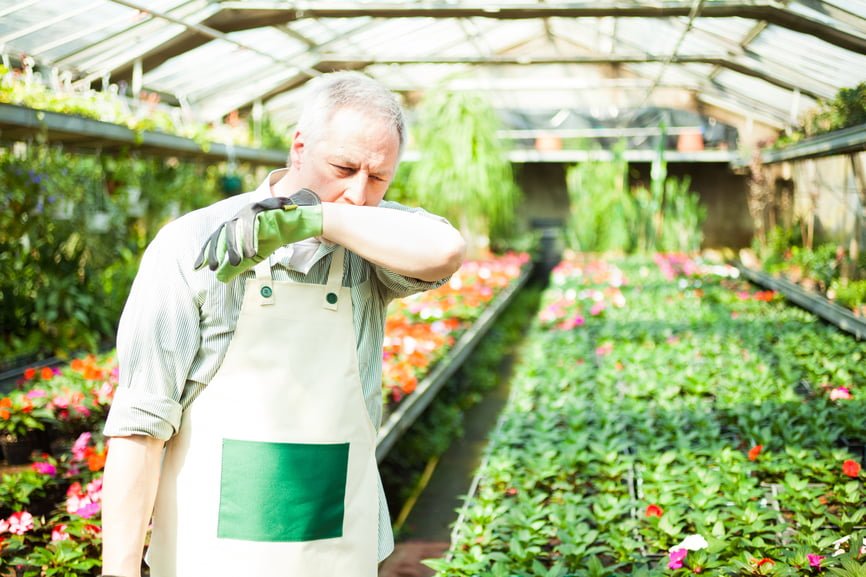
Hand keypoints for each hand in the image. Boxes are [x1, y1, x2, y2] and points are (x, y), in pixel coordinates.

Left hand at [194, 189, 321, 281]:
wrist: (296, 225)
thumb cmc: (272, 238)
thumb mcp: (253, 257)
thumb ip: (236, 267)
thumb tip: (219, 279)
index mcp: (233, 226)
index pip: (215, 239)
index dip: (206, 253)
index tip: (198, 268)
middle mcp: (238, 216)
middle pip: (222, 232)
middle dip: (217, 250)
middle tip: (214, 268)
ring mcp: (250, 211)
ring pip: (236, 227)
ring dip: (235, 245)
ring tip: (236, 263)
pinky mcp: (263, 209)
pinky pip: (254, 224)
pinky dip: (251, 238)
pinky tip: (251, 253)